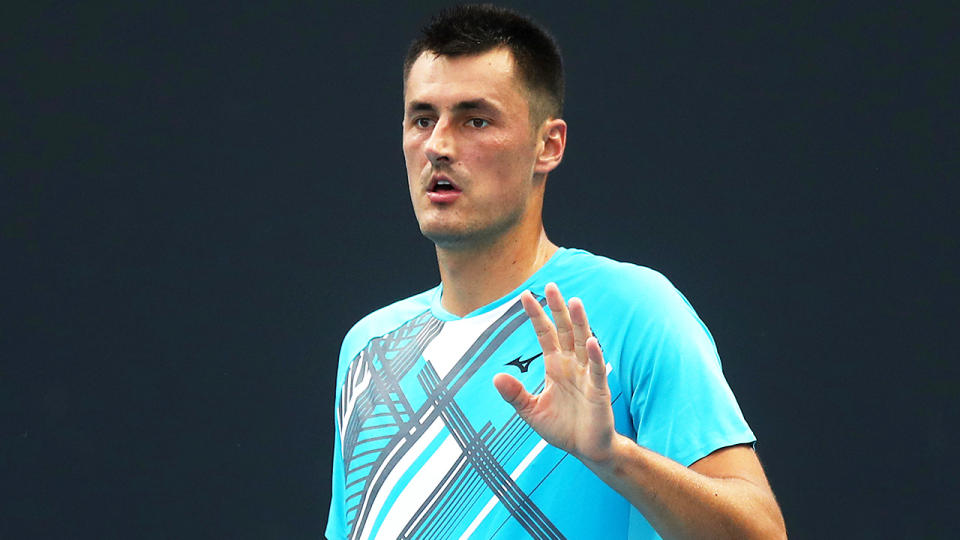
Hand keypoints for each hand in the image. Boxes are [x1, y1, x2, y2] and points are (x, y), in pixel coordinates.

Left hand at [493, 283, 616, 463]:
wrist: (586, 450)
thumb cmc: (562, 428)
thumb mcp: (530, 411)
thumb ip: (514, 395)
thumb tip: (496, 377)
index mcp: (555, 366)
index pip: (545, 334)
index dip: (536, 315)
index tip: (524, 295)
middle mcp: (571, 365)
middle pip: (564, 330)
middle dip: (557, 309)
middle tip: (550, 286)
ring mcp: (586, 375)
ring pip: (582, 343)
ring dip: (579, 323)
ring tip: (575, 302)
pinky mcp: (599, 390)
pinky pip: (597, 370)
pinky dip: (594, 356)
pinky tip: (590, 341)